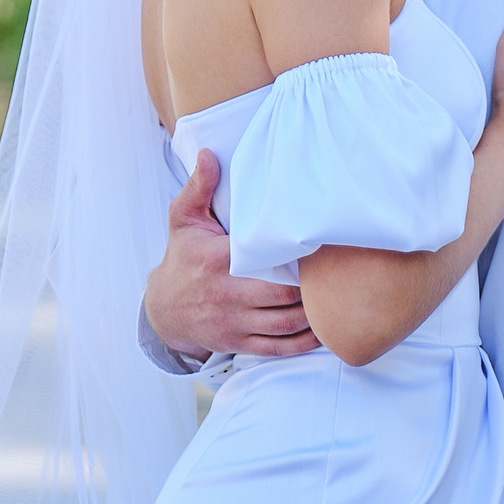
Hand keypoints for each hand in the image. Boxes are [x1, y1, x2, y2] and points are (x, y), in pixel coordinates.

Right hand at [144, 150, 323, 360]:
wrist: (163, 309)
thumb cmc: (182, 258)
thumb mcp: (183, 219)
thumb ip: (199, 187)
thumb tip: (210, 155)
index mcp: (217, 260)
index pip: (265, 258)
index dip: (298, 256)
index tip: (321, 244)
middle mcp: (226, 294)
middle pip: (283, 295)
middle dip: (313, 288)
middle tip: (339, 273)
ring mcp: (233, 322)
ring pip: (285, 324)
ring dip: (314, 316)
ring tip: (336, 300)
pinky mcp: (238, 343)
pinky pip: (278, 348)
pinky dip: (304, 343)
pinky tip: (323, 332)